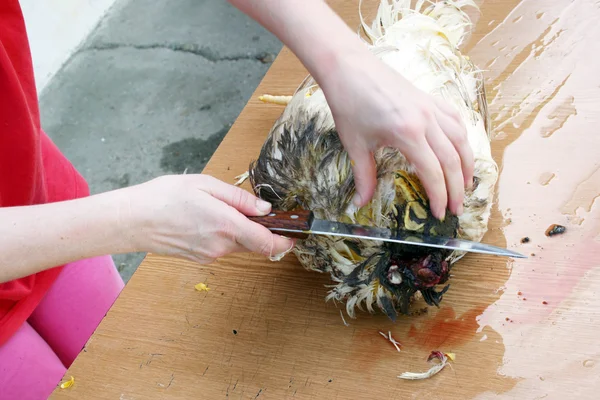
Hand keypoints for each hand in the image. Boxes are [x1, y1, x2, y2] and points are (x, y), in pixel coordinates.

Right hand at [129, 174, 294, 263]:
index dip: (286, 240)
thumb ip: (239, 198)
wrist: (132, 220)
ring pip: (238, 245)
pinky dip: (223, 235)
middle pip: (255, 243)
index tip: (295, 232)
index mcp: (226, 226)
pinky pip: (222, 247)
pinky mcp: (199, 258)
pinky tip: (204, 218)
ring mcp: (210, 255)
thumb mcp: (206, 185)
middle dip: (259, 228)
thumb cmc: (165, 197)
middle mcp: (221, 246)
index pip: (268, 243)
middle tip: (250, 207)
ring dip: (239, 230)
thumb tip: (265, 208)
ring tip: (216, 208)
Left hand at [320, 50, 473, 219]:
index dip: (439, 196)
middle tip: (457, 209)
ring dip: (467, 164)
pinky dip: (462, 138)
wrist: (348, 66)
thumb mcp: (355, 144)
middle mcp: (427, 120)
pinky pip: (455, 119)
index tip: (440, 214)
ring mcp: (431, 106)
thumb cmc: (349, 103)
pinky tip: (460, 150)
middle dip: (457, 188)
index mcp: (408, 133)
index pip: (433, 173)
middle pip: (453, 160)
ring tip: (466, 184)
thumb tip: (360, 204)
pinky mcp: (430, 97)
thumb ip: (363, 176)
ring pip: (461, 139)